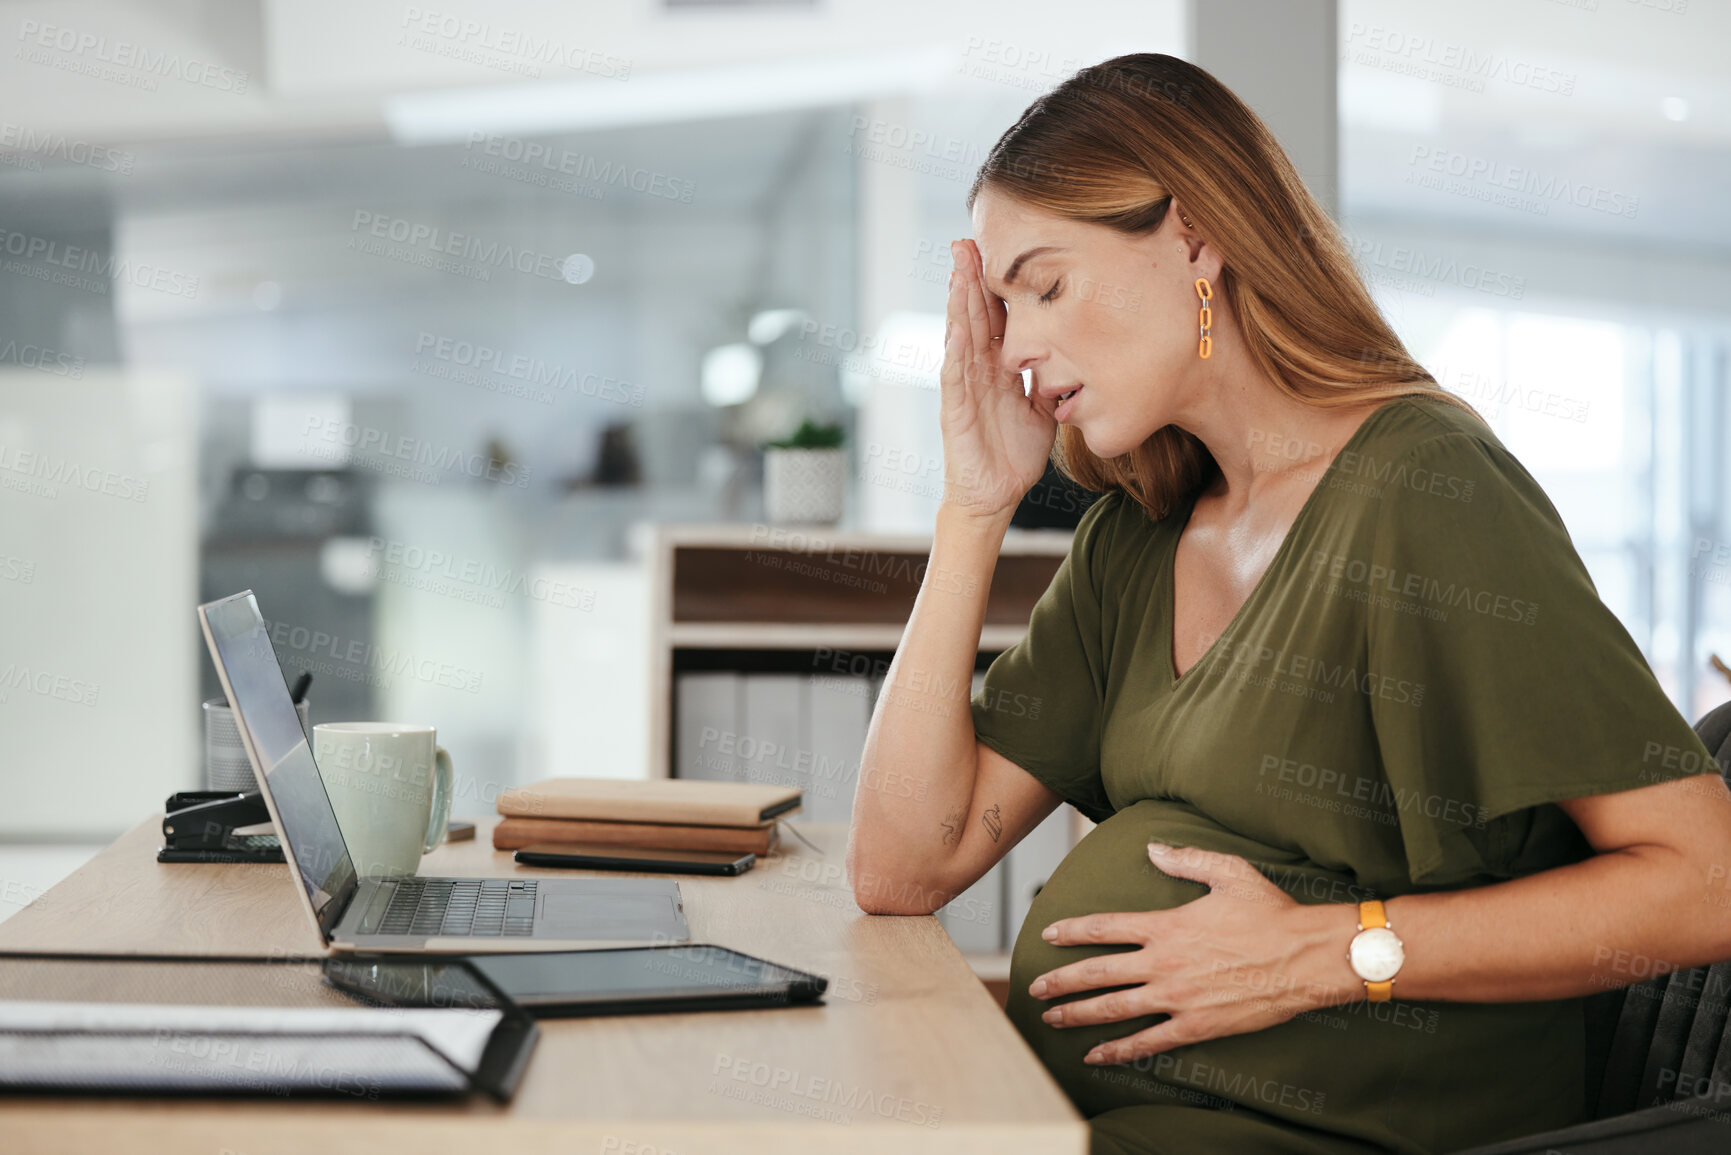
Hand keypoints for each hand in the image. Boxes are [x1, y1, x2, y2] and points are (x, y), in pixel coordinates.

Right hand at [938, 239, 1055, 519]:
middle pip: (974, 314)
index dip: (997, 284)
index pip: (997, 316)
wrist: (994, 494)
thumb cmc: (1015, 452)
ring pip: (960, 336)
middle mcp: (977, 370)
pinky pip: (955, 376)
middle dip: (970, 277)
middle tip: (967, 239)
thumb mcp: (1042, 408)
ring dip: (958, 302)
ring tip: (958, 268)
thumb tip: (1076, 354)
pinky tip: (957, 326)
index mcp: (998, 367)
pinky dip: (955, 350)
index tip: (1000, 248)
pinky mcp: (955, 411)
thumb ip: (1050, 378)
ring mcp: (963, 388)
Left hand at [1027, 843, 1361, 1064]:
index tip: (1048, 934)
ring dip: (1078, 1014)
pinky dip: (1119, 1050)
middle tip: (1035, 987)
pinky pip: (1148, 1042)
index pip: (1105, 927)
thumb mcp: (1229, 872)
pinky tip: (1096, 1055)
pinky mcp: (1195, 1025)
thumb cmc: (1271, 912)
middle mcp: (1163, 962)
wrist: (1306, 957)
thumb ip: (1186, 859)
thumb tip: (1154, 848)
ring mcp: (1176, 997)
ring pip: (1114, 1008)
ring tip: (1051, 1019)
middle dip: (1061, 980)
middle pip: (1098, 972)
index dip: (1072, 931)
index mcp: (1166, 925)